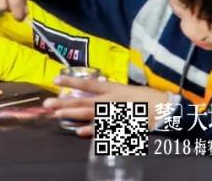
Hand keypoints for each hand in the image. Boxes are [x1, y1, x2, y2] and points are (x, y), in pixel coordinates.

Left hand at [43, 75, 166, 135]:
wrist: (164, 108)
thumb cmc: (145, 96)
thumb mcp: (125, 88)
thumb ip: (109, 88)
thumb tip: (94, 85)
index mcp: (111, 88)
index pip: (86, 83)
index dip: (70, 81)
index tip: (55, 80)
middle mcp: (110, 99)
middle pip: (83, 100)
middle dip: (64, 102)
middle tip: (48, 104)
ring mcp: (113, 113)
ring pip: (88, 114)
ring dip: (72, 114)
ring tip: (57, 115)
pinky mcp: (119, 125)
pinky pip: (102, 129)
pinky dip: (90, 131)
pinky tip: (78, 132)